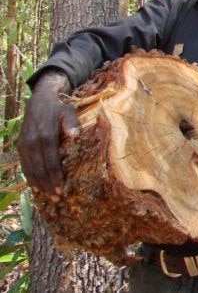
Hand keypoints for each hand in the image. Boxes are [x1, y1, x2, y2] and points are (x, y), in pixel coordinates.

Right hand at [17, 72, 77, 198]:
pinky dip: (29, 177)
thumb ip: (71, 123)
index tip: (61, 189)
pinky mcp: (20, 145)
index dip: (55, 176)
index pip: (50, 161)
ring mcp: (24, 144)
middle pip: (39, 168)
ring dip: (38, 184)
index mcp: (45, 135)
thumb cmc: (59, 108)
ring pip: (30, 169)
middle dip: (47, 185)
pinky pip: (24, 164)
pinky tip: (35, 186)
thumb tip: (75, 135)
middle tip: (56, 198)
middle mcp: (32, 142)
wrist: (40, 99)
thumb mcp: (68, 111)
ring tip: (47, 196)